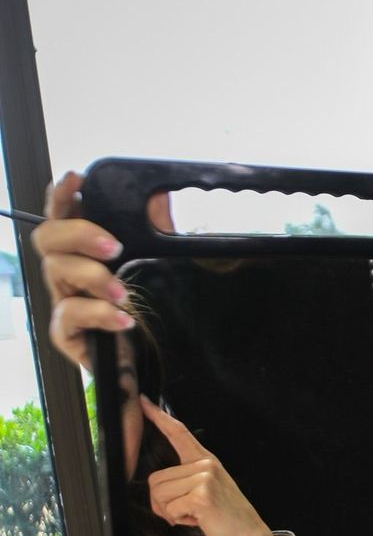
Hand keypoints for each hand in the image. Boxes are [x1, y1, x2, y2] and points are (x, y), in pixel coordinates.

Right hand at [31, 171, 171, 368]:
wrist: (152, 357)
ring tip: (123, 293)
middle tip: (113, 247)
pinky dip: (97, 315)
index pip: (64, 214)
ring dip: (92, 278)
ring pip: (57, 274)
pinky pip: (69, 318)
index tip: (75, 179)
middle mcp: (68, 271)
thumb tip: (161, 198)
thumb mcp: (162, 262)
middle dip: (78, 235)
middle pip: (48, 239)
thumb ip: (159, 230)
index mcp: (86, 250)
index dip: (62, 195)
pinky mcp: (68, 333)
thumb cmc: (149, 306)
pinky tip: (123, 320)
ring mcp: (65, 300)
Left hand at [142, 397, 279, 535]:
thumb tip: (158, 487)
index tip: (143, 401)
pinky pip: (169, 509)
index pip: (179, 433)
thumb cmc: (226, 517)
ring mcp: (205, 477)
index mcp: (206, 460)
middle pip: (155, 479)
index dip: (159, 417)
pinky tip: (199, 520)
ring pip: (159, 494)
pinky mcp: (201, 495)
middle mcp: (205, 464)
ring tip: (194, 515)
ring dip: (169, 512)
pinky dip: (179, 520)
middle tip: (187, 511)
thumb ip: (187, 479)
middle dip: (163, 502)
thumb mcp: (209, 489)